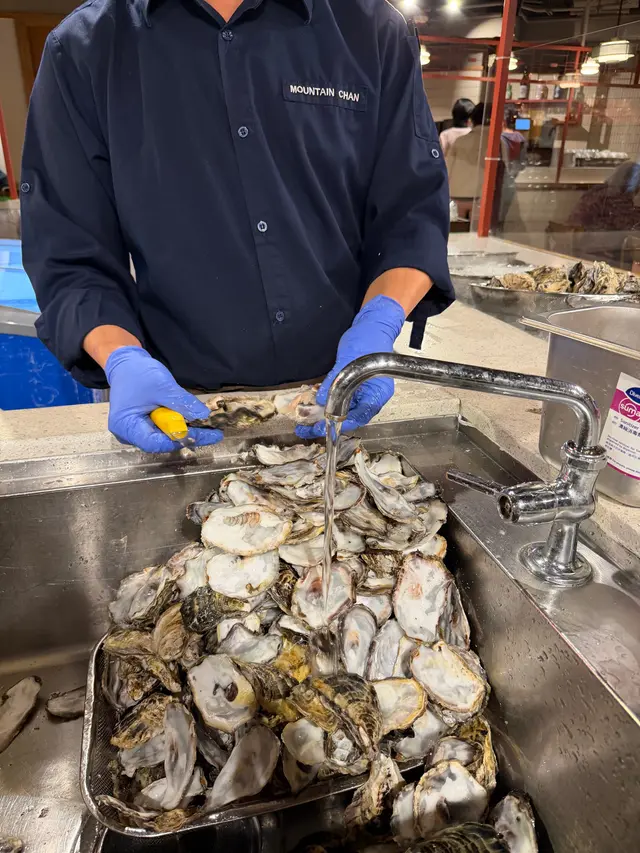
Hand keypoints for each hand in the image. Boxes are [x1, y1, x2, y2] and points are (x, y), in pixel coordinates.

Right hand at [105, 346, 222, 451]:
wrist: (125, 364)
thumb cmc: (137, 373)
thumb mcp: (163, 386)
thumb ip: (182, 403)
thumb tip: (204, 416)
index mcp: (126, 427)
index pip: (156, 443)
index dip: (181, 439)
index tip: (205, 434)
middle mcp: (129, 435)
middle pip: (162, 442)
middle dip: (188, 437)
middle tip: (214, 433)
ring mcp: (137, 432)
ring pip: (165, 437)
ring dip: (186, 431)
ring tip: (210, 428)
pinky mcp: (145, 426)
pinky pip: (164, 430)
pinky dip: (179, 425)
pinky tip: (196, 422)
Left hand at [296, 295, 404, 438]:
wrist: (372, 325)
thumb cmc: (367, 339)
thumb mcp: (347, 360)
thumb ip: (335, 381)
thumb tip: (321, 400)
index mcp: (377, 393)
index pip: (358, 416)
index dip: (339, 424)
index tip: (321, 428)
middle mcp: (372, 396)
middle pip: (350, 417)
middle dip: (328, 423)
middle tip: (307, 429)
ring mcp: (364, 391)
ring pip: (345, 410)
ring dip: (326, 415)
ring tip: (306, 422)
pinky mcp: (355, 386)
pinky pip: (342, 399)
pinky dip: (329, 403)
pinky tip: (314, 406)